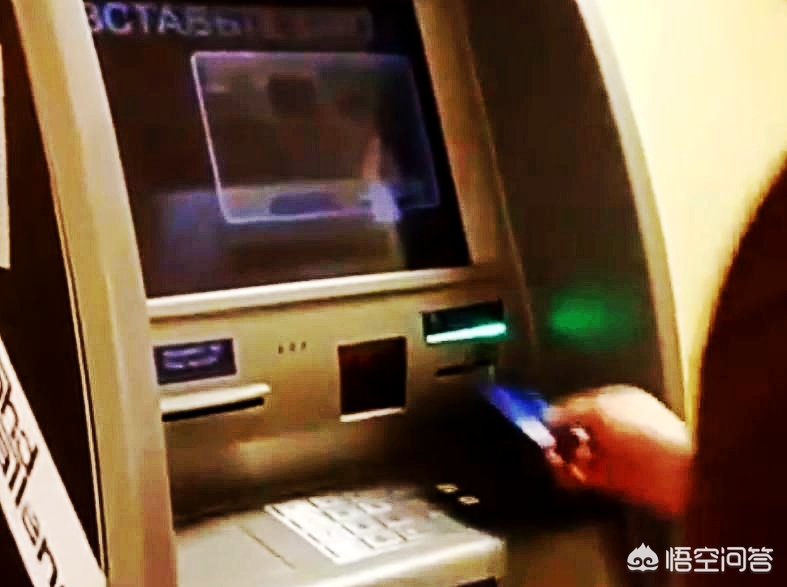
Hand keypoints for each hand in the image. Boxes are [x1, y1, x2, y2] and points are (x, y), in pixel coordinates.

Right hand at [544, 385, 691, 517]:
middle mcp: (613, 425)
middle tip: (542, 442)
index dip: (558, 411)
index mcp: (615, 401)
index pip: (578, 403)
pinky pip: (581, 475)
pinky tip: (561, 472)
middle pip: (574, 429)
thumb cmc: (641, 431)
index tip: (538, 421)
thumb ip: (572, 410)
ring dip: (560, 456)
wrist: (675, 473)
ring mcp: (611, 453)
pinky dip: (568, 474)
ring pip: (575, 453)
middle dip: (557, 435)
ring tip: (550, 458)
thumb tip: (548, 415)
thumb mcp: (601, 410)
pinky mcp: (610, 479)